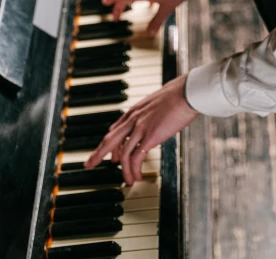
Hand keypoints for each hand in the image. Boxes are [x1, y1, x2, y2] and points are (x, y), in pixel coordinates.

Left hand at [84, 73, 198, 184]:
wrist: (186, 93)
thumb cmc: (178, 96)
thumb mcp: (157, 103)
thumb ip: (151, 113)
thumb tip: (156, 120)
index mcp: (135, 110)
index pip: (115, 129)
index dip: (110, 144)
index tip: (109, 155)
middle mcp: (133, 118)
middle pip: (109, 140)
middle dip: (98, 154)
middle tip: (89, 164)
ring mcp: (140, 127)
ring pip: (122, 153)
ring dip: (123, 170)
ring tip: (128, 181)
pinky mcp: (149, 136)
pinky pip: (135, 158)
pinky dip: (134, 170)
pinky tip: (137, 176)